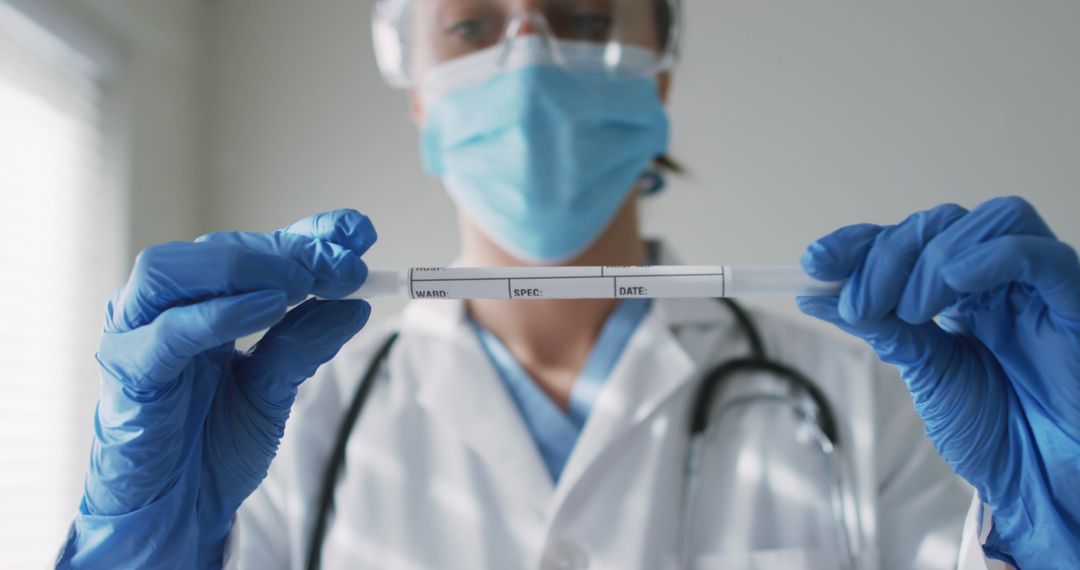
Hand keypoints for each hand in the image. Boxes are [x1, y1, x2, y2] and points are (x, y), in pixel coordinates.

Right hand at [59, 210, 375, 568]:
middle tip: (342, 265)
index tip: (358, 231)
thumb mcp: (275, 387)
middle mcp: (165, 306)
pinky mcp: (127, 371)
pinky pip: (166, 332)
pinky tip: (268, 308)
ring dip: (244, 268)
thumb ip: (304, 343)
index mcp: (204, 302)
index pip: (254, 248)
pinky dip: (218, 315)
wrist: (181, 507)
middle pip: (219, 251)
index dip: (305, 234)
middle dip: (288, 251)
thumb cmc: (214, 443)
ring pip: (173, 270)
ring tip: (302, 283)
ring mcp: (138, 333)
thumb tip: (354, 305)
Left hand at [797, 197, 1079, 567]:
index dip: (859, 242)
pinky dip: (991, 256)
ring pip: (990, 221)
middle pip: (940, 224)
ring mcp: (1037, 285)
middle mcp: (999, 277)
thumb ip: (881, 327)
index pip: (906, 239)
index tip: (814, 261)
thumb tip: (817, 295)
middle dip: (886, 256)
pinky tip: (955, 281)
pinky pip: (1039, 256)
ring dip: (933, 259)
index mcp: (959, 290)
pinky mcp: (1073, 301)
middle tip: (859, 304)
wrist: (1039, 480)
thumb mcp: (925, 371)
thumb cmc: (994, 430)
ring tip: (911, 312)